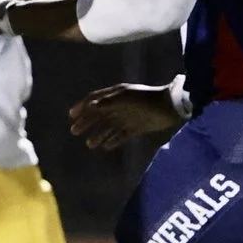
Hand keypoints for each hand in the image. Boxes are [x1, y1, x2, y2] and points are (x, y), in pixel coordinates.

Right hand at [69, 83, 186, 151]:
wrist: (171, 107)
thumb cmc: (147, 100)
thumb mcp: (126, 99)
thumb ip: (108, 103)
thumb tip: (90, 106)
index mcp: (116, 95)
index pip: (94, 100)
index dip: (82, 107)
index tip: (71, 116)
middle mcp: (120, 105)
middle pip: (99, 114)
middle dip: (86, 122)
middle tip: (74, 131)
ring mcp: (128, 117)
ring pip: (108, 126)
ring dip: (98, 134)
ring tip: (90, 144)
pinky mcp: (137, 127)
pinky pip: (121, 135)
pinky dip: (113, 140)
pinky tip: (105, 147)